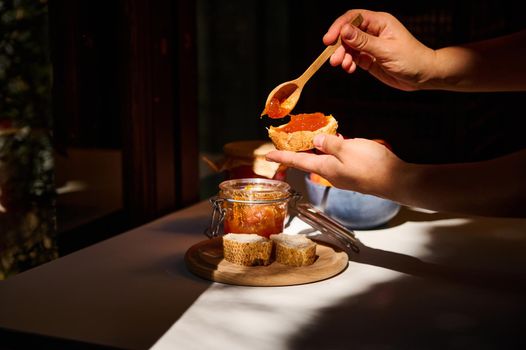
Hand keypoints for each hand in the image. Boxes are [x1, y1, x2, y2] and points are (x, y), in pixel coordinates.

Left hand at [265, 134, 407, 197]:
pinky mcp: (353, 173)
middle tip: (288, 139)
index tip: (267, 154)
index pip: (298, 161)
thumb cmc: (372, 166)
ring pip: (323, 158)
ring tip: (310, 136)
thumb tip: (316, 141)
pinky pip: (336, 159)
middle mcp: (331, 173)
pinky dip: (332, 149)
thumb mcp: (348, 149)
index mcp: (325, 168)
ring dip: (315, 148)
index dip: (282, 156)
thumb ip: (330, 144)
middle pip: (309, 160)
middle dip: (297, 149)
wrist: (396, 181)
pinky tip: (336, 140)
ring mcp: (342, 174)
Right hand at [323, 9, 435, 90]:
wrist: (423, 76)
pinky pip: (353, 57)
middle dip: (339, 46)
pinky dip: (348, 63)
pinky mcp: (369, 58)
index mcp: (379, 22)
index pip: (353, 18)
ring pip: (348, 47)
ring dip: (342, 56)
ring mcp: (370, 45)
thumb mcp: (385, 49)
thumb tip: (344, 31)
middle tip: (333, 59)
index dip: (339, 27)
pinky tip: (350, 69)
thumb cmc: (411, 59)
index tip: (328, 40)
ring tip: (342, 66)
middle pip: (347, 33)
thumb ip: (363, 41)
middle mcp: (373, 31)